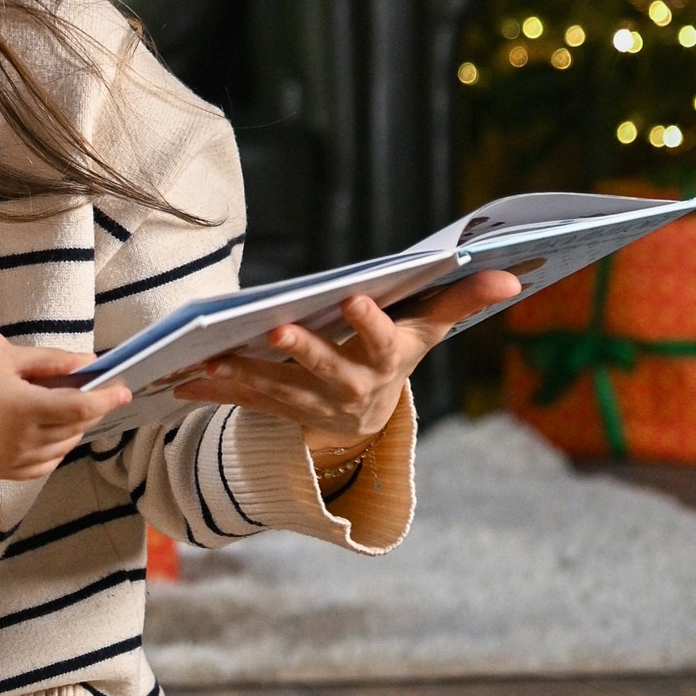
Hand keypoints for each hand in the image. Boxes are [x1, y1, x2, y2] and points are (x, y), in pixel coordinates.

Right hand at [0, 330, 119, 480]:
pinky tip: (49, 432)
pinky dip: (54, 450)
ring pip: (61, 449)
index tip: (123, 389)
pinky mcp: (0, 472)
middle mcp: (20, 440)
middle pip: (74, 428)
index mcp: (23, 408)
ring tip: (66, 408)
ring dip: (72, 429)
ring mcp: (10, 461)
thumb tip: (88, 362)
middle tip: (92, 391)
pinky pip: (42, 466)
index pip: (79, 407)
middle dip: (88, 410)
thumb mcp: (8, 357)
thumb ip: (52, 362)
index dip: (106, 399)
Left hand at [166, 268, 520, 443]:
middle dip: (304, 350)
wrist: (367, 422)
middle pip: (327, 370)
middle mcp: (353, 390)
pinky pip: (246, 402)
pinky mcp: (281, 413)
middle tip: (278, 327)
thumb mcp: (429, 327)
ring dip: (243, 373)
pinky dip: (216, 390)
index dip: (369, 323)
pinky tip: (182, 380)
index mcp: (388, 361)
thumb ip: (463, 298)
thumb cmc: (397, 349)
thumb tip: (513, 273)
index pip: (384, 341)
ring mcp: (315, 407)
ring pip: (277, 389)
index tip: (355, 299)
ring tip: (210, 356)